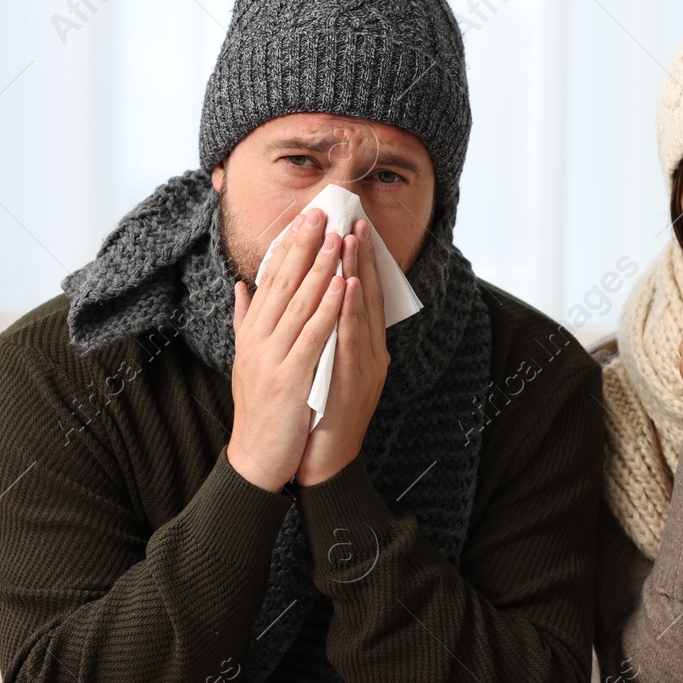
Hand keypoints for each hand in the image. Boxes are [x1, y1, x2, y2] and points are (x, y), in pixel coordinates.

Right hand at [226, 208, 345, 492]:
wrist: (258, 458)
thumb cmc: (259, 410)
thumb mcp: (247, 360)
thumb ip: (246, 321)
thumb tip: (242, 286)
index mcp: (251, 333)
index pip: (270, 281)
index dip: (288, 247)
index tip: (304, 218)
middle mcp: (258, 340)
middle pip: (283, 283)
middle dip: (304, 246)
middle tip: (321, 212)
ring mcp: (272, 358)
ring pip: (299, 303)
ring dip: (320, 268)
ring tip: (337, 238)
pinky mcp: (289, 377)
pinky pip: (312, 336)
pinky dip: (328, 308)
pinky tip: (341, 285)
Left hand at [295, 219, 389, 485]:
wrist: (322, 462)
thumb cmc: (318, 414)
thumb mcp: (319, 366)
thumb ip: (318, 334)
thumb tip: (311, 305)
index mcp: (362, 348)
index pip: (360, 295)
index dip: (357, 261)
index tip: (349, 227)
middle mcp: (371, 353)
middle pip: (369, 297)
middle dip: (362, 257)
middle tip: (356, 221)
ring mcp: (367, 366)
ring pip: (364, 312)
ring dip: (359, 273)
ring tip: (353, 240)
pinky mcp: (356, 381)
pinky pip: (352, 340)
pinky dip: (352, 311)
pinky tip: (349, 286)